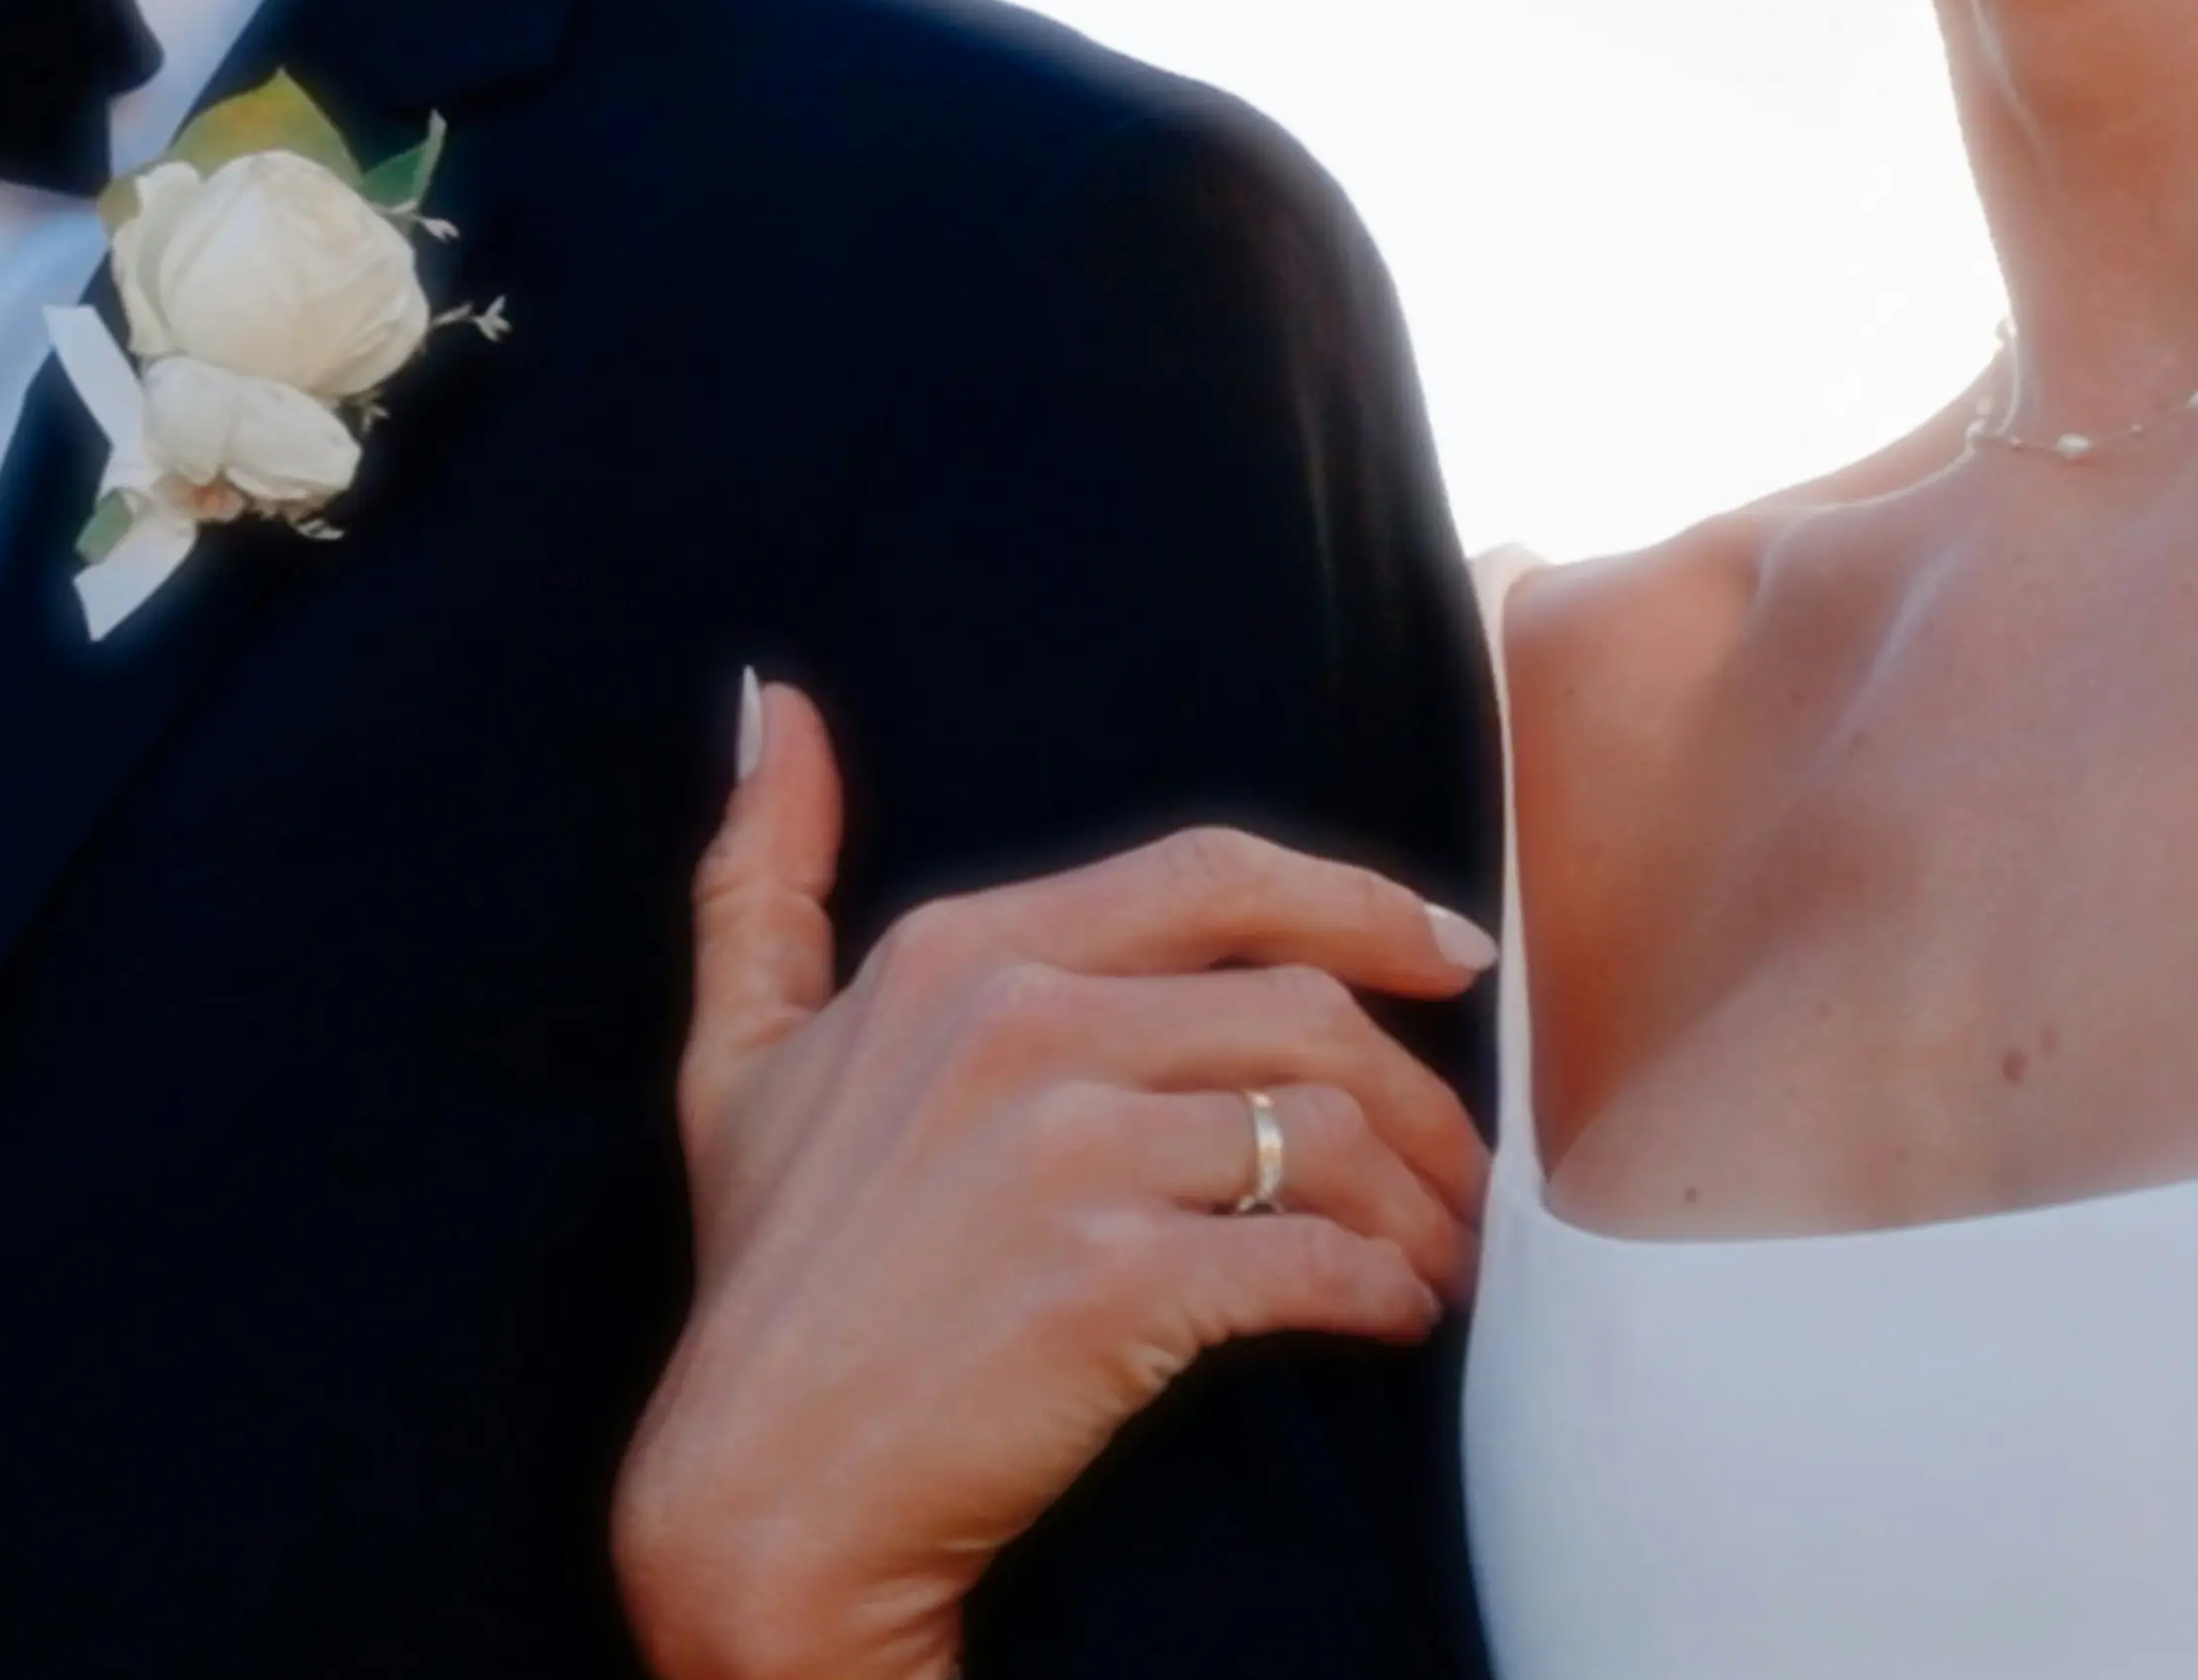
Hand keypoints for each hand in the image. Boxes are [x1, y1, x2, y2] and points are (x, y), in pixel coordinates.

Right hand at [611, 678, 1498, 1679]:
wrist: (766, 1495)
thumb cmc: (770, 1283)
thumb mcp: (738, 1059)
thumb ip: (761, 877)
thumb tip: (769, 702)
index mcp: (955, 953)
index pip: (1215, 876)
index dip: (1360, 905)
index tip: (1451, 956)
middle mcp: (1016, 1023)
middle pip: (1302, 1008)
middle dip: (1416, 1089)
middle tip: (1459, 1164)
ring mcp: (1067, 1149)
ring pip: (1329, 1131)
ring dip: (1418, 1201)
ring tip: (1436, 1256)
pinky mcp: (1116, 1280)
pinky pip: (1319, 1257)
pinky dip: (1386, 1288)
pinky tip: (1393, 1318)